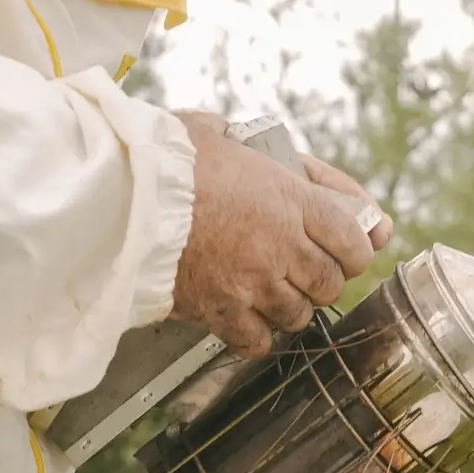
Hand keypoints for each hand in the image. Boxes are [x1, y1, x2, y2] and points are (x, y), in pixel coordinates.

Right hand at [172, 116, 391, 357]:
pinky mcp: (220, 313)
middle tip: (304, 269)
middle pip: (330, 282)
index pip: (353, 237)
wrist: (116, 198)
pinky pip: (258, 341)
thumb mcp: (216, 132)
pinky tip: (245, 317)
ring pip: (298, 315)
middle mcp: (280, 246)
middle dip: (323, 278)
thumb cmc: (162, 158)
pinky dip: (257, 334)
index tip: (350, 249)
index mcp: (288, 198)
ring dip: (290, 306)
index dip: (357, 248)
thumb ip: (256, 148)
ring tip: (270, 291)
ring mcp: (252, 284)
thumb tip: (269, 153)